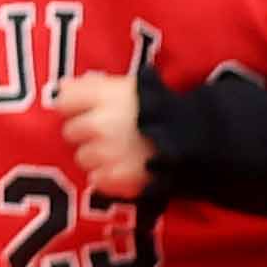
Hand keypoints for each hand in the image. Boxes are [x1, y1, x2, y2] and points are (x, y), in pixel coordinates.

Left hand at [57, 58, 152, 199]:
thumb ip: (96, 85)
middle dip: (87, 133)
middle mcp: (102, 124)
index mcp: (106, 96)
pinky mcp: (119, 180)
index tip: (87, 111)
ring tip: (124, 152)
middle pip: (71, 132)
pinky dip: (110, 177)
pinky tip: (128, 168)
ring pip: (83, 158)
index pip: (64, 101)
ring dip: (98, 156)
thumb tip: (62, 87)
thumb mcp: (134, 86)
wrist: (204, 140)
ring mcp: (109, 154)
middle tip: (111, 134)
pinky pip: (98, 180)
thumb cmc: (166, 108)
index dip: (74, 107)